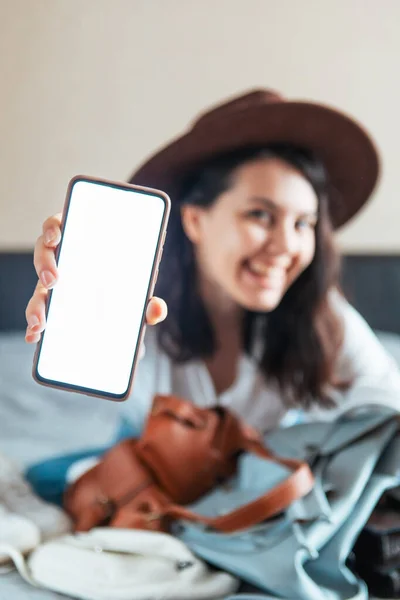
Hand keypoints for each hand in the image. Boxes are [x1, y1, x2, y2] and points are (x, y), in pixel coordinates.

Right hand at [25, 213, 167, 354]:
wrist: (123, 321)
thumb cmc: (129, 291)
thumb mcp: (140, 295)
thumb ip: (149, 303)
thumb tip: (156, 309)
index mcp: (85, 245)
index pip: (62, 226)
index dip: (55, 228)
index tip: (56, 237)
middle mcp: (66, 260)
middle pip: (44, 252)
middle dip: (44, 263)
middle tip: (52, 280)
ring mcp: (57, 283)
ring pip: (39, 286)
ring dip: (36, 302)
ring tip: (41, 320)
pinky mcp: (52, 305)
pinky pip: (39, 312)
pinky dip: (33, 325)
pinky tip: (35, 337)